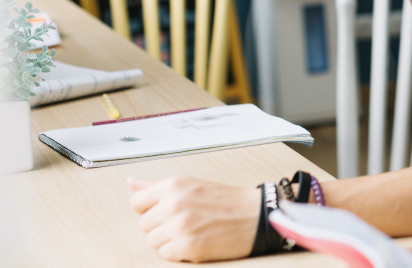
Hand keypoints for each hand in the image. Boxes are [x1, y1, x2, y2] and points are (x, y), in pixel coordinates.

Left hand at [128, 176, 257, 261]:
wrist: (255, 217)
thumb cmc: (225, 201)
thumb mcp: (191, 185)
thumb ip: (156, 186)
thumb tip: (130, 183)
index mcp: (174, 185)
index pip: (137, 203)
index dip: (151, 210)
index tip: (167, 211)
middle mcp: (174, 203)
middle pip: (144, 225)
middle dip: (161, 226)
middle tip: (188, 221)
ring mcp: (180, 225)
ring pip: (153, 241)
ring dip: (170, 240)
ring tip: (193, 231)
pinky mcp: (187, 246)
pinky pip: (165, 254)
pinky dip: (179, 252)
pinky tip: (196, 241)